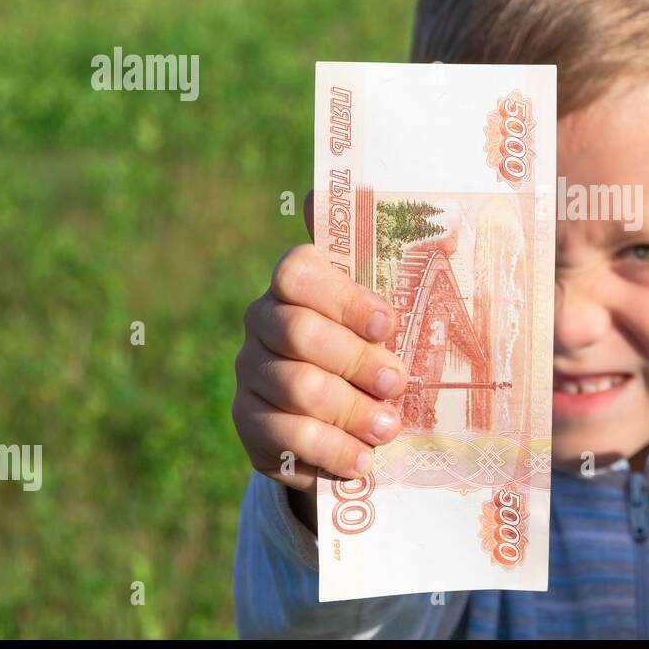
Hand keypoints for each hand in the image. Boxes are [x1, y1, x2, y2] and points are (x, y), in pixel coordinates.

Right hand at [231, 191, 407, 499]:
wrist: (342, 414)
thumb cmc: (372, 344)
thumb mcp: (385, 305)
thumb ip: (378, 254)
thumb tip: (348, 185)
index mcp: (295, 284)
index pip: (296, 271)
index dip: (342, 296)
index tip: (388, 322)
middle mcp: (262, 322)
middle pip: (299, 334)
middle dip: (356, 361)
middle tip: (398, 384)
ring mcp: (251, 374)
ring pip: (295, 389)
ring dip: (349, 412)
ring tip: (389, 429)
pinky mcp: (250, 426)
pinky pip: (284, 440)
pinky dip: (331, 453)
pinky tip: (363, 462)